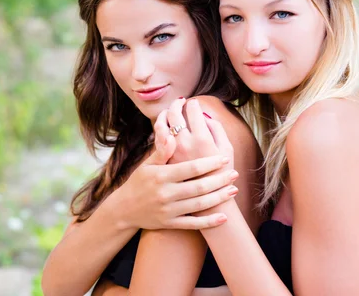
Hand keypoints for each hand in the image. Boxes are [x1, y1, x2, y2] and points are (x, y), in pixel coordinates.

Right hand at [113, 123, 237, 229]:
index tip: (223, 159)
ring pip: (199, 205)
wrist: (124, 209)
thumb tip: (172, 135)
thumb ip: (161, 151)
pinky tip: (223, 217)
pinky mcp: (170, 224)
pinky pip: (193, 224)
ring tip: (233, 190)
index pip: (190, 168)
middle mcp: (165, 194)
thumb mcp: (147, 164)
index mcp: (161, 176)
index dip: (209, 163)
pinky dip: (209, 222)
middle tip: (234, 174)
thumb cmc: (138, 182)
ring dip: (218, 198)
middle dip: (219, 180)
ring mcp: (168, 211)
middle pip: (199, 187)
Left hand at [159, 98, 234, 169]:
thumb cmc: (220, 173)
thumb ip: (217, 129)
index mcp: (202, 138)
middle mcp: (184, 142)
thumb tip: (204, 115)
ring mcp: (172, 151)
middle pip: (174, 112)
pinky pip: (158, 137)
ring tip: (170, 111)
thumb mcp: (227, 149)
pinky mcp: (164, 158)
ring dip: (165, 113)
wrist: (206, 200)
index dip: (193, 103)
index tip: (194, 103)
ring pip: (161, 123)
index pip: (193, 109)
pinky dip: (160, 127)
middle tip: (181, 102)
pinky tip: (165, 126)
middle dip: (177, 103)